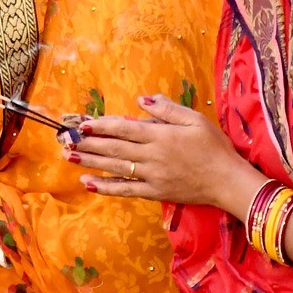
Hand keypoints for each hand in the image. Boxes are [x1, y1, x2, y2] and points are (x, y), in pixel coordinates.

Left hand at [67, 93, 264, 213]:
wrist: (227, 181)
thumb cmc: (214, 147)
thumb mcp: (195, 119)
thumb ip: (167, 109)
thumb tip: (142, 100)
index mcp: (161, 136)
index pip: (124, 129)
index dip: (101, 126)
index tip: (83, 123)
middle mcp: (152, 156)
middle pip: (114, 148)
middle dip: (88, 143)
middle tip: (66, 138)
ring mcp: (152, 176)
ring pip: (115, 168)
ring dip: (90, 162)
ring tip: (69, 156)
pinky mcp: (154, 192)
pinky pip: (125, 190)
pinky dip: (105, 187)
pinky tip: (87, 183)